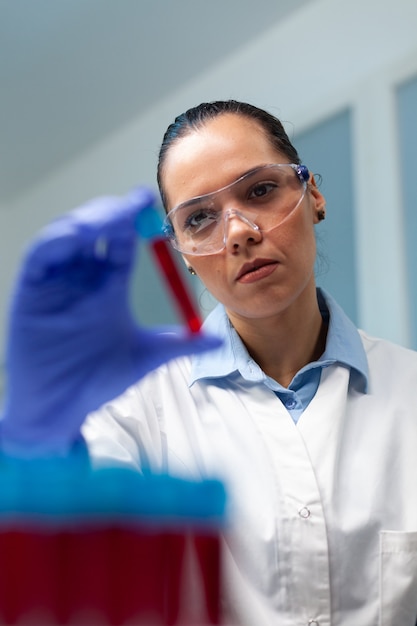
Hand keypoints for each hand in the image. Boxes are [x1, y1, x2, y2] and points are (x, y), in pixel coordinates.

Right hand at [0, 188, 219, 456]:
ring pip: (67, 235)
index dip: (134, 219)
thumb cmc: (97, 381)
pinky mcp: (31, 290)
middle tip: (137, 203)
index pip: (121, 241)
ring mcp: (56, 282)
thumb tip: (219, 340)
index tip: (152, 202)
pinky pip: (41, 254)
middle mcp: (81, 278)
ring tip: (114, 218)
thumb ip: (180, 344)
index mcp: (107, 286)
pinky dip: (58, 240)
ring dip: (89, 220)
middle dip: (114, 212)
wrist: (62, 408)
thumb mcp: (145, 356)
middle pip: (95, 230)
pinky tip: (79, 237)